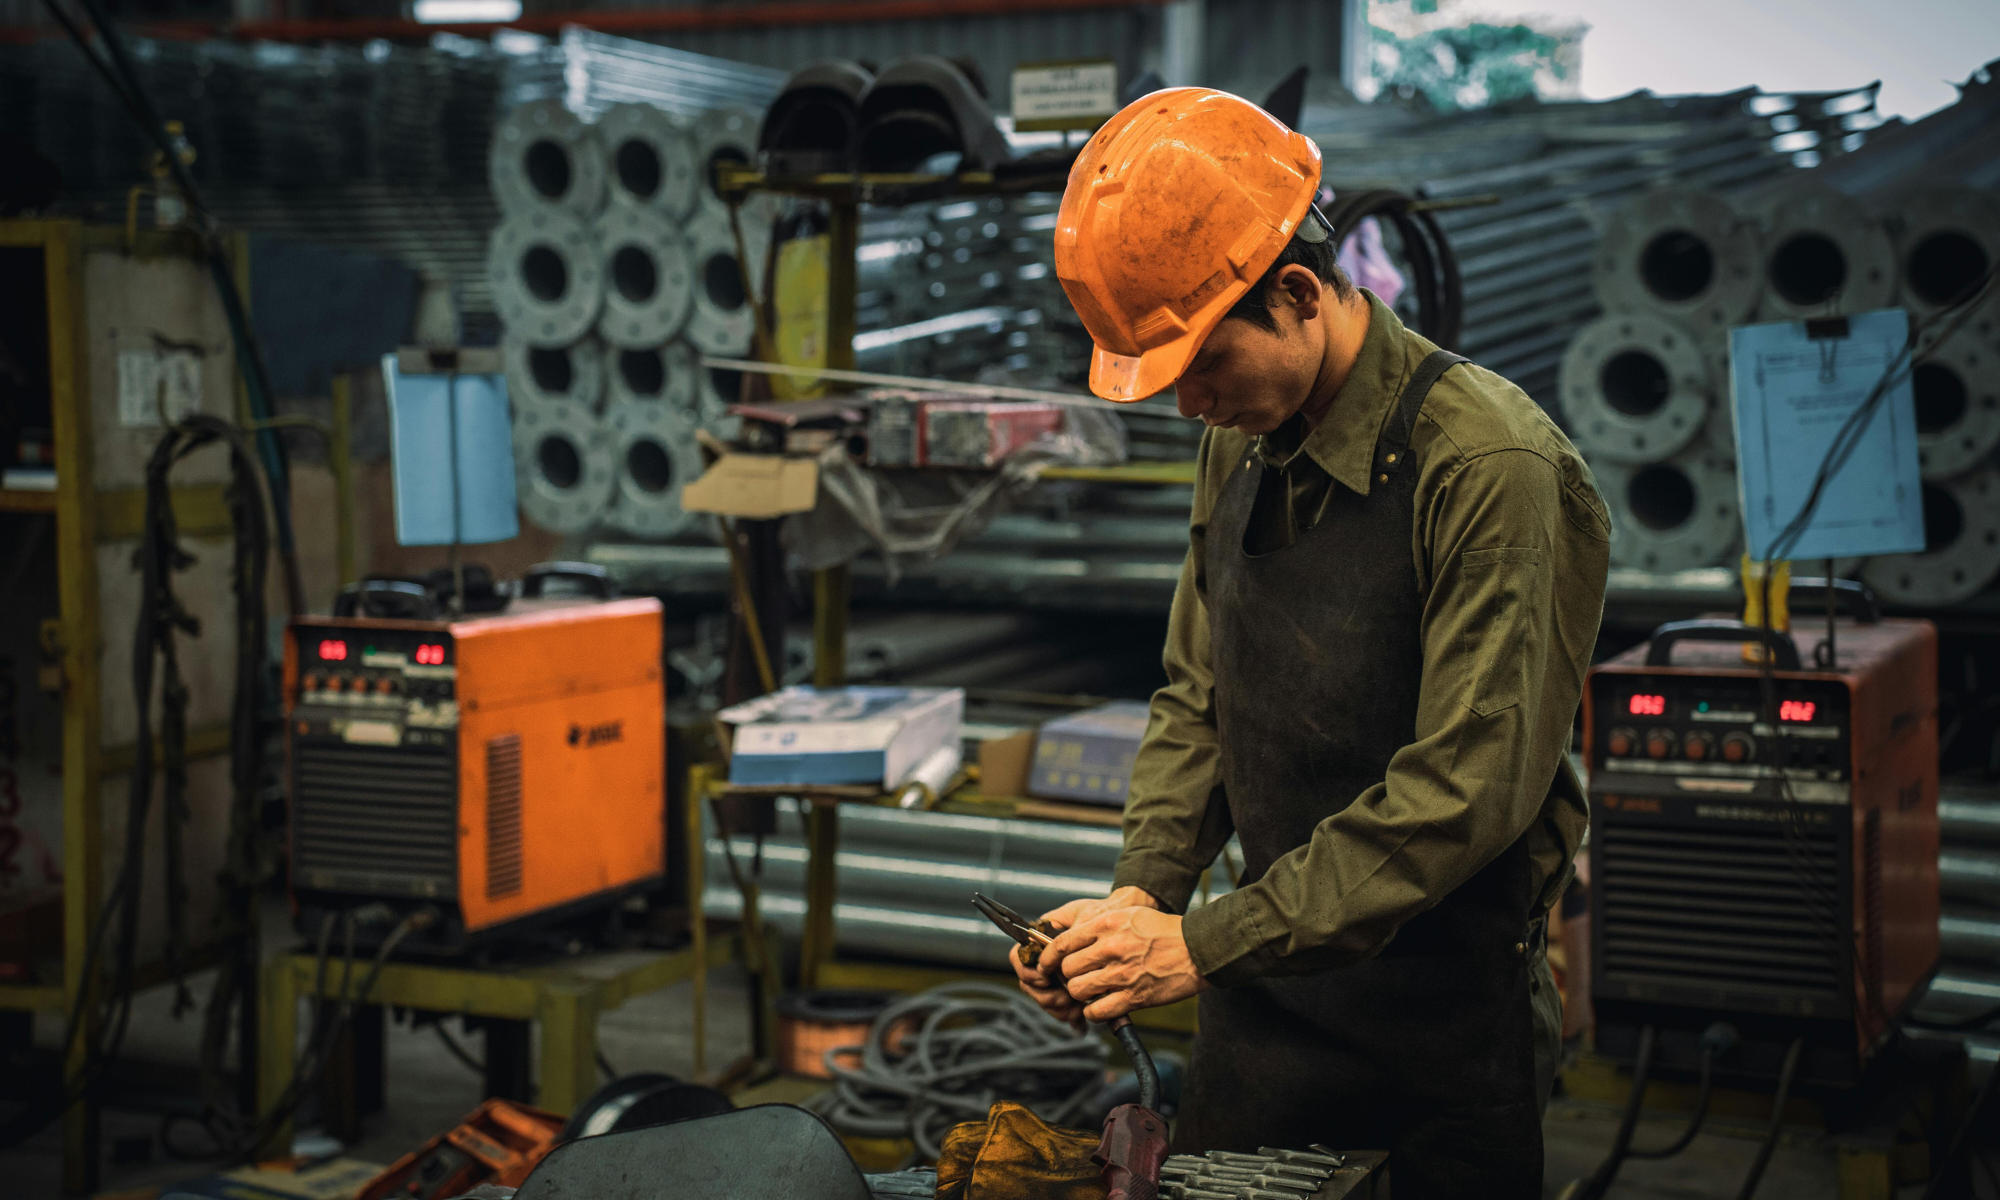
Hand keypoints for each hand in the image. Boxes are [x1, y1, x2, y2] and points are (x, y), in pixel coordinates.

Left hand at [1047, 906, 1208, 1022]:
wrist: (1196, 950)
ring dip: (1080, 994)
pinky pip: (1096, 1011)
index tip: (1045, 965)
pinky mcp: (1132, 997)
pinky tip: (1100, 1005)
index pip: (1062, 943)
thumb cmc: (1162, 931)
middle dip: (1067, 976)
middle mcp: (1111, 948)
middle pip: (1067, 969)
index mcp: (1106, 925)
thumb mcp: (1127, 916)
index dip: (1047, 957)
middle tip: (1075, 977)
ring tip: (1090, 990)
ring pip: (1078, 990)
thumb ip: (1098, 926)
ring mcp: (1121, 974)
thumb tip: (1069, 939)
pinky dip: (1094, 1012)